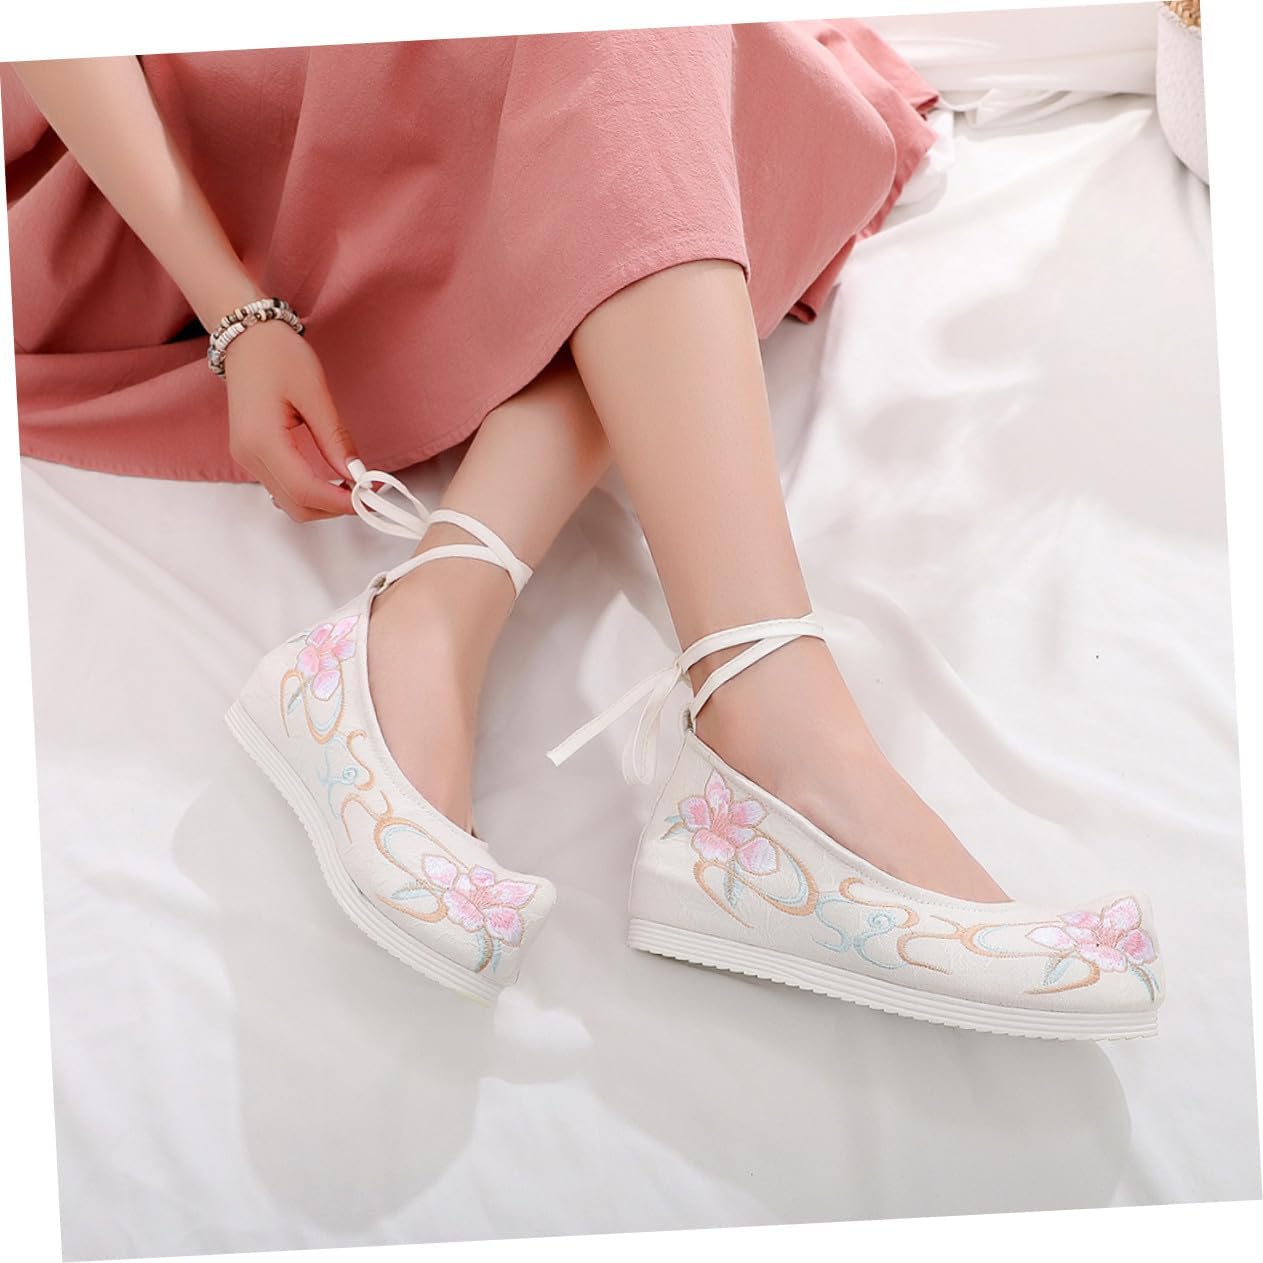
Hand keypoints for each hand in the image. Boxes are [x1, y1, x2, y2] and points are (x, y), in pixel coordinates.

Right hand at [224, 321, 358, 521]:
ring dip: (323, 504)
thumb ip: (335, 439)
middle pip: (296, 506)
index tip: (370, 499)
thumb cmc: (279, 356)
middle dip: (333, 509)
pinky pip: (282, 488)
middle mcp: (248, 456)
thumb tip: (357, 475)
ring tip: (354, 487)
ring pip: (289, 502)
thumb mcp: (315, 394)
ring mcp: (246, 458)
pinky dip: (310, 493)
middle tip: (368, 495)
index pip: (305, 491)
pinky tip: (332, 480)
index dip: (340, 503)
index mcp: (262, 440)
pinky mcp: (251, 455)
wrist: (247, 338)